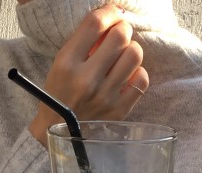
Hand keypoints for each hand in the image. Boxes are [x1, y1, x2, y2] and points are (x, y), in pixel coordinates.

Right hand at [29, 6, 147, 145]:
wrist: (60, 131)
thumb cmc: (61, 92)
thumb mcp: (61, 63)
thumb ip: (84, 41)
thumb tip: (113, 18)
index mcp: (67, 63)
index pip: (96, 23)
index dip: (110, 11)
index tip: (113, 13)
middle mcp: (87, 80)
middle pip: (120, 36)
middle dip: (123, 29)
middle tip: (120, 34)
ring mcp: (105, 97)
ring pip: (134, 55)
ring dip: (131, 49)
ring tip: (123, 55)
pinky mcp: (118, 111)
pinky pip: (142, 80)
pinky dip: (138, 73)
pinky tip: (128, 75)